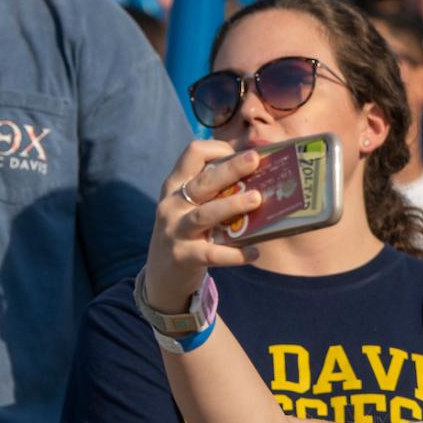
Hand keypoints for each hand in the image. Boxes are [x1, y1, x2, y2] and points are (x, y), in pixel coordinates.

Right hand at [143, 141, 265, 315]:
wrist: (162, 273)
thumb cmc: (188, 232)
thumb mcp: (191, 206)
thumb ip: (214, 192)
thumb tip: (260, 178)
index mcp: (176, 185)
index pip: (192, 154)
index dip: (217, 149)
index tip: (241, 154)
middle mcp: (172, 204)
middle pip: (202, 182)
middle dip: (230, 169)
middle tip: (255, 159)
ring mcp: (175, 230)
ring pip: (205, 215)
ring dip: (232, 205)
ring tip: (257, 199)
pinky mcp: (184, 256)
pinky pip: (212, 254)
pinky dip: (235, 254)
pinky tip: (255, 252)